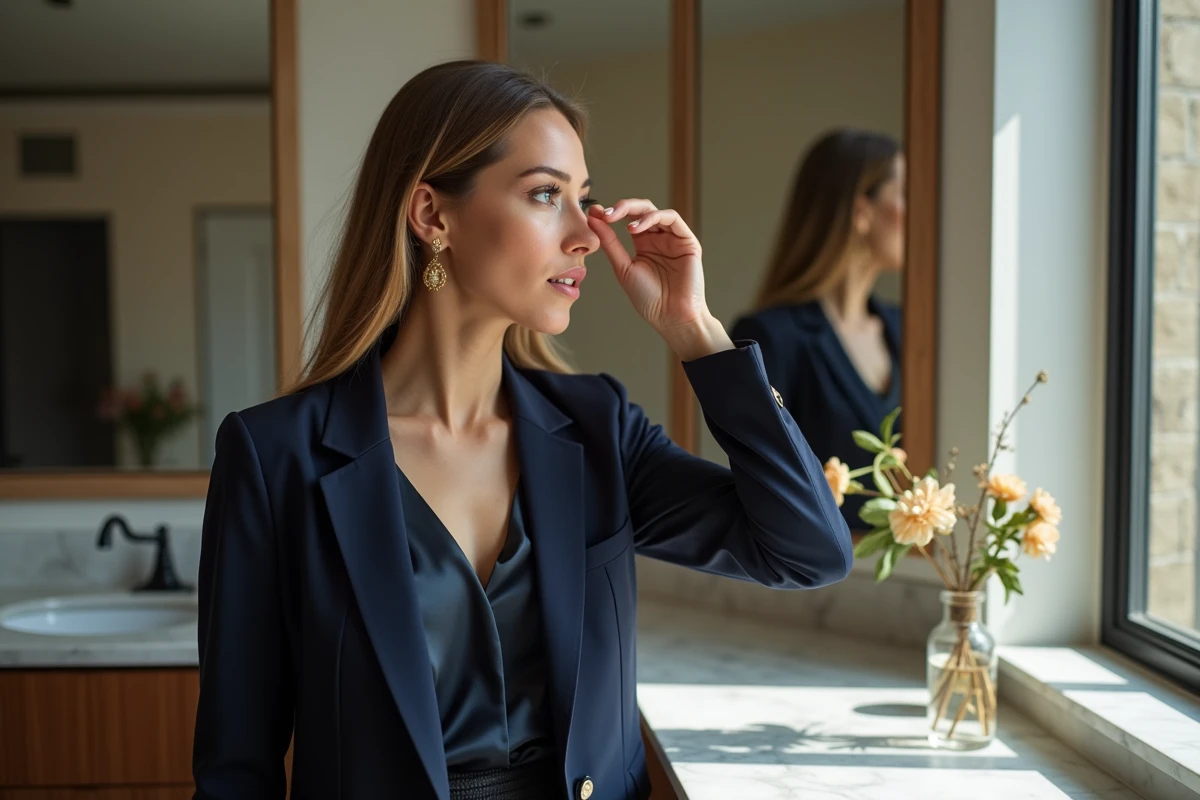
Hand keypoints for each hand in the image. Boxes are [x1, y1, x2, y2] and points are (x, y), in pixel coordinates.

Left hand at [587, 199, 732, 359]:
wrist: (670, 317)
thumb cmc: (648, 298)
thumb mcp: (623, 267)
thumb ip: (610, 242)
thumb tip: (592, 218)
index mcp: (643, 243)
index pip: (628, 218)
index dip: (611, 213)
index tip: (593, 214)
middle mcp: (658, 237)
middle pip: (641, 210)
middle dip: (622, 207)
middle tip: (604, 213)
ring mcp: (673, 238)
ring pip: (655, 211)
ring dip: (635, 211)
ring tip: (618, 220)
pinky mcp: (687, 241)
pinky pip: (672, 219)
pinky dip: (652, 218)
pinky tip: (635, 228)